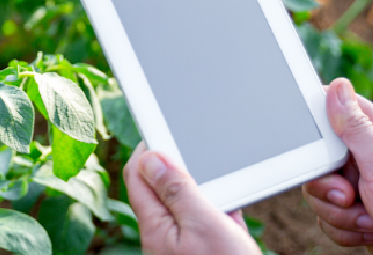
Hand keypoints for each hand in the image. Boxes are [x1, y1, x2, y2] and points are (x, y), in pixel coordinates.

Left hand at [124, 142, 259, 254]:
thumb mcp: (204, 224)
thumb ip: (177, 190)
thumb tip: (150, 157)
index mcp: (156, 226)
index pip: (138, 176)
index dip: (149, 150)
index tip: (168, 130)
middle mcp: (162, 235)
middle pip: (163, 189)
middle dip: (185, 173)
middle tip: (208, 164)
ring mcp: (179, 244)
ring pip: (188, 206)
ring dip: (209, 196)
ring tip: (229, 200)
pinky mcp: (198, 250)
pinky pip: (204, 224)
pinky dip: (221, 217)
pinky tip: (234, 221)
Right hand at [303, 79, 372, 254]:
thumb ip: (355, 126)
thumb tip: (337, 86)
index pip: (338, 112)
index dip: (319, 126)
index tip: (317, 147)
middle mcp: (366, 160)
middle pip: (319, 162)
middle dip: (328, 187)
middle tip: (349, 195)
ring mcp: (360, 189)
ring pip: (320, 194)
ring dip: (340, 214)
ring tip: (370, 219)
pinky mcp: (355, 216)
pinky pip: (327, 219)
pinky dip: (345, 230)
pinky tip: (371, 231)